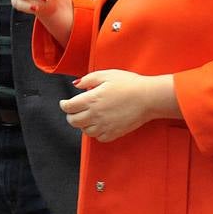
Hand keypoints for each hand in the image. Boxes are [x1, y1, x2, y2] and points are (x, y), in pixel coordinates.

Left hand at [60, 69, 177, 142]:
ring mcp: (105, 125)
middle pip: (73, 121)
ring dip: (83, 125)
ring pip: (85, 131)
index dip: (64, 105)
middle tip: (74, 111)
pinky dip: (96, 133)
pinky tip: (99, 125)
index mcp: (91, 99)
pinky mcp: (115, 132)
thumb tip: (76, 85)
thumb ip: (88, 79)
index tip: (65, 103)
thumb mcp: (106, 75)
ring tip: (87, 117)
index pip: (68, 107)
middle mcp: (96, 114)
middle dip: (71, 115)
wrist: (149, 97)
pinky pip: (99, 138)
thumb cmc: (129, 84)